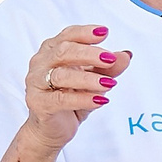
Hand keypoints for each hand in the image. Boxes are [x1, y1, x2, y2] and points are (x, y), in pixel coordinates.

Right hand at [24, 25, 130, 148]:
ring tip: (109, 83)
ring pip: (61, 75)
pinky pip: (61, 99)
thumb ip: (108, 68)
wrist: (53, 128)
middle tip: (110, 59)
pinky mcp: (38, 103)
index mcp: (52, 50)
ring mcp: (36, 82)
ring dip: (88, 78)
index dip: (85, 33)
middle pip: (63, 51)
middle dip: (89, 54)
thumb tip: (125, 55)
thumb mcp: (94, 80)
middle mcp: (41, 62)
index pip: (68, 35)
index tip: (105, 32)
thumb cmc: (70, 97)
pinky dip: (82, 99)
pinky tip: (100, 100)